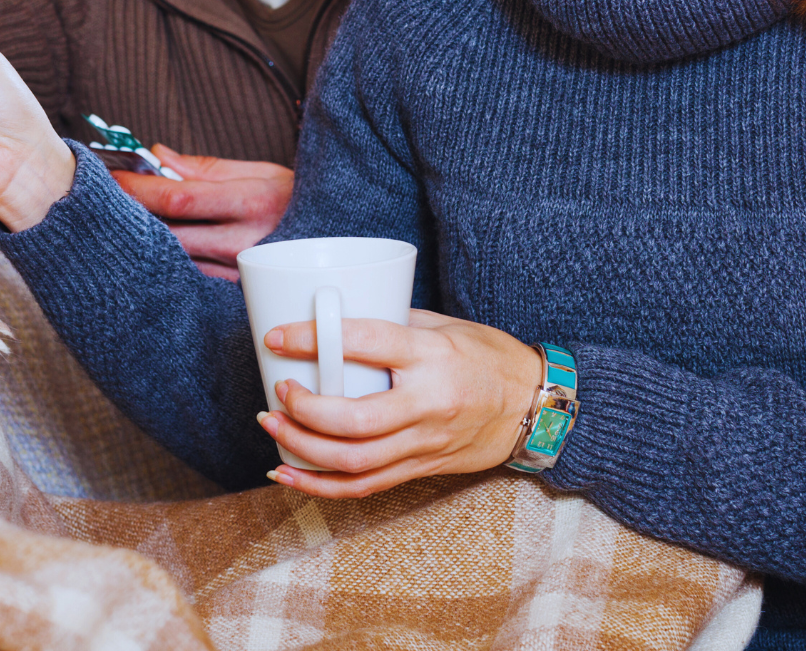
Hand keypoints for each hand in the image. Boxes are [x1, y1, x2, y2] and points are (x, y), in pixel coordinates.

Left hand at [110, 148, 291, 281]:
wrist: (334, 240)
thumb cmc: (293, 201)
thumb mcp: (258, 171)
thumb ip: (204, 167)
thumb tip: (158, 155)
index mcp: (250, 203)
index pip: (179, 198)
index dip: (140, 187)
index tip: (114, 174)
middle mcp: (244, 243)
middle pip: (168, 233)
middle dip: (131, 213)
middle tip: (103, 195)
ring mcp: (238, 274)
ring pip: (174, 259)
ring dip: (144, 238)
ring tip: (122, 216)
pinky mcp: (234, 293)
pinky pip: (189, 276)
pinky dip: (165, 259)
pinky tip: (150, 245)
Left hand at [254, 309, 543, 498]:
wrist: (534, 407)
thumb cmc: (488, 357)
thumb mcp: (443, 326)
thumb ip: (392, 324)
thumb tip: (337, 321)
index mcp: (431, 355)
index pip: (366, 344)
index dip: (314, 339)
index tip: (277, 336)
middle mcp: (427, 403)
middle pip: (355, 420)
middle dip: (303, 410)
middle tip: (277, 392)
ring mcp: (425, 442)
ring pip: (355, 461)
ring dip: (303, 448)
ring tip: (271, 428)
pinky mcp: (422, 468)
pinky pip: (365, 486)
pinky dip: (320, 486)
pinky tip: (287, 475)